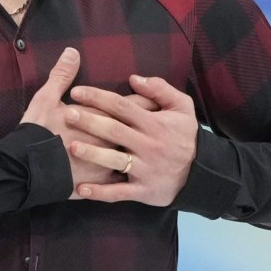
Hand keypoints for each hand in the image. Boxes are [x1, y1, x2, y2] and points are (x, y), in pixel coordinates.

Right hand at [21, 49, 154, 197]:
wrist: (27, 167)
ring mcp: (106, 161)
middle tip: (163, 124)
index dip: (143, 102)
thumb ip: (62, 75)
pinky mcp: (100, 181)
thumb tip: (72, 52)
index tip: (155, 100)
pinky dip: (127, 175)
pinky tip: (134, 174)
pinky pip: (120, 179)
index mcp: (98, 116)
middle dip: (150, 126)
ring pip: (131, 155)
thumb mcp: (46, 98)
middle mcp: (108, 139)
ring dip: (141, 152)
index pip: (129, 106)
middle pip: (136, 130)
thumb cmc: (37, 131)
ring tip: (151, 150)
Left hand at [65, 75, 198, 205]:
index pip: (122, 106)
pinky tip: (80, 189)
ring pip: (114, 161)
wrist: (203, 173)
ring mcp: (145, 169)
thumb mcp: (182, 107)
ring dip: (92, 154)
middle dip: (90, 122)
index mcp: (154, 123)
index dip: (98, 98)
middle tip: (67, 114)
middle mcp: (148, 145)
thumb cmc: (186, 136)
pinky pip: (119, 192)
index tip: (77, 92)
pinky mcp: (144, 190)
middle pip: (114, 131)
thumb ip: (160, 89)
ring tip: (71, 147)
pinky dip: (100, 192)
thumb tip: (134, 78)